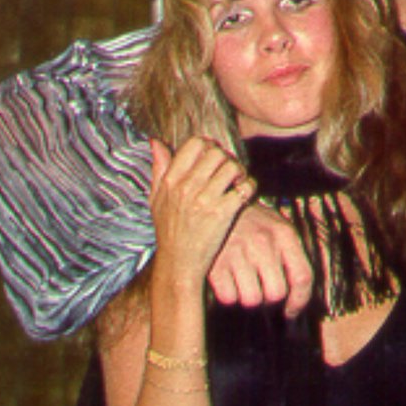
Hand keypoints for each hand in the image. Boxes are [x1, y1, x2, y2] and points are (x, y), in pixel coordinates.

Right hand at [148, 138, 254, 291]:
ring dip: (240, 172)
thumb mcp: (155, 199)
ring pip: (232, 166)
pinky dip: (249, 188)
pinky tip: (244, 196)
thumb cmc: (169, 231)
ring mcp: (204, 199)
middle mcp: (186, 187)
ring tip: (237, 183)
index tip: (214, 158)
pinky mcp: (222, 212)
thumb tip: (155, 142)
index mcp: (170, 180)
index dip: (210, 146)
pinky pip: (244, 187)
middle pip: (216, 152)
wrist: (179, 264)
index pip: (195, 143)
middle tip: (229, 172)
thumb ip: (158, 169)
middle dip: (227, 159)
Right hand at [204, 200, 313, 316]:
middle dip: (270, 298)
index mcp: (283, 234)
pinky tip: (228, 279)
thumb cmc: (252, 222)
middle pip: (276, 294)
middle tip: (262, 288)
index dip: (300, 301)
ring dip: (249, 296)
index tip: (291, 311)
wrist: (214, 203)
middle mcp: (262, 243)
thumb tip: (299, 294)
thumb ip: (292, 254)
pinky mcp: (214, 264)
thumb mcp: (278, 227)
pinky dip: (229, 294)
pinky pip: (228, 298)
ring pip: (252, 300)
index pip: (302, 277)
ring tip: (244, 281)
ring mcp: (237, 253)